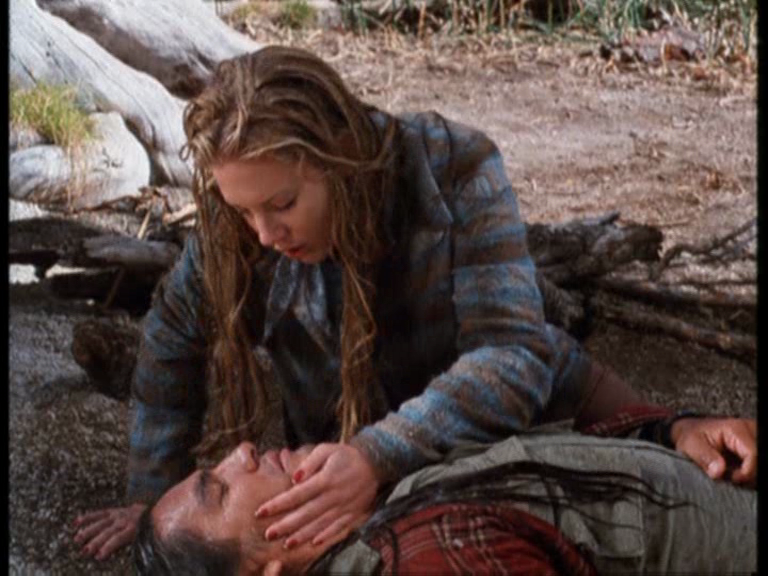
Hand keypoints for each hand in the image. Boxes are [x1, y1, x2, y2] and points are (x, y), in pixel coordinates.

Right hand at [72, 503, 146, 559]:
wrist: (149, 510)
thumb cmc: (144, 530)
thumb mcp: (140, 539)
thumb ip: (126, 546)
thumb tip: (108, 557)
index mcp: (132, 529)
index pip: (118, 538)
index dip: (108, 547)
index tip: (99, 556)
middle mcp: (123, 521)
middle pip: (107, 532)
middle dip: (96, 542)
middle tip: (85, 550)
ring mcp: (117, 515)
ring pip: (100, 523)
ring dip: (88, 531)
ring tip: (77, 540)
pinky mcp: (112, 511)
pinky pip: (98, 514)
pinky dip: (87, 517)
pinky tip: (76, 523)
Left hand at [256, 443, 378, 547]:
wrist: (374, 463)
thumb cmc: (345, 455)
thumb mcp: (326, 449)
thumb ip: (309, 462)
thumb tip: (295, 478)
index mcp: (326, 479)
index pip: (298, 494)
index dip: (279, 504)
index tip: (261, 512)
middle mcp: (334, 495)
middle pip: (307, 513)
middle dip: (286, 524)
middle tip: (268, 534)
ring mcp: (345, 507)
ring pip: (320, 524)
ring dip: (303, 535)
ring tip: (286, 544)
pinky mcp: (353, 514)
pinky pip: (338, 528)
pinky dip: (326, 537)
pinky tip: (312, 543)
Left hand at [671, 417, 755, 486]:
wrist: (692, 430)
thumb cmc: (691, 435)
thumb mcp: (691, 444)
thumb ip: (705, 457)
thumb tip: (718, 472)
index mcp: (736, 429)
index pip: (753, 455)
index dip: (746, 472)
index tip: (733, 478)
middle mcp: (750, 430)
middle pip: (758, 460)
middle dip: (747, 473)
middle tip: (730, 476)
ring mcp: (754, 438)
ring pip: (758, 464)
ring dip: (748, 473)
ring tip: (731, 472)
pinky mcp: (754, 445)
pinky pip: (756, 463)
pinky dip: (748, 471)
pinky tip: (736, 471)